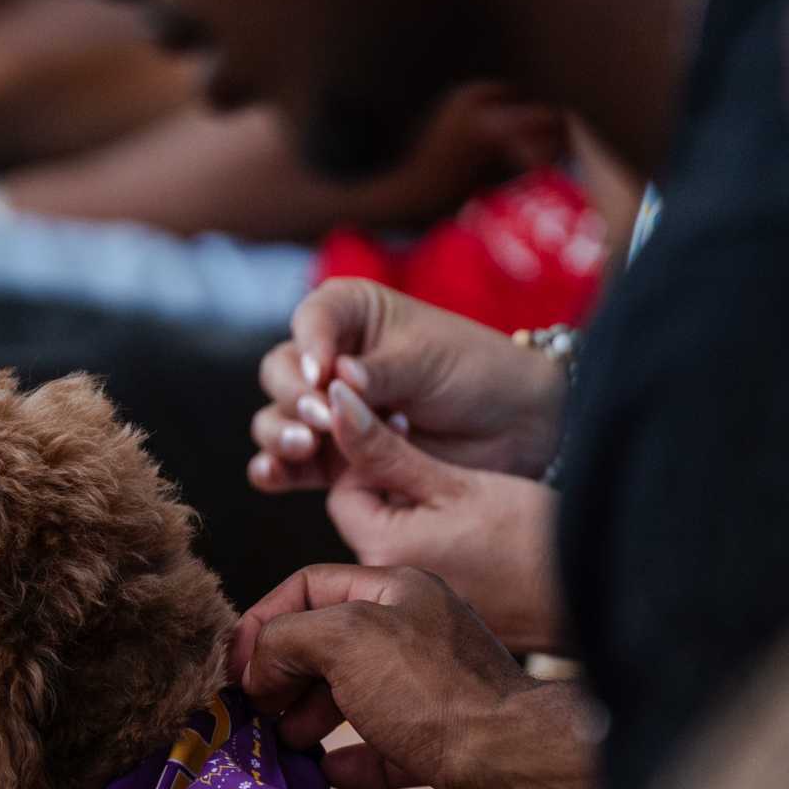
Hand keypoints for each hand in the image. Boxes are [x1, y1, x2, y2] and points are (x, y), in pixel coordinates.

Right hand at [230, 565, 599, 788]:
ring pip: (348, 698)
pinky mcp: (438, 746)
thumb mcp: (343, 638)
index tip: (235, 666)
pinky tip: (327, 771)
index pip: (309, 586)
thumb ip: (284, 639)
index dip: (263, 620)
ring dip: (307, 720)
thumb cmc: (432, 691)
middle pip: (325, 645)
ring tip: (284, 744)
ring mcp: (428, 692)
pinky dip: (347, 760)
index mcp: (397, 592)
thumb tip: (258, 670)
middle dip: (283, 676)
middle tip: (255, 711)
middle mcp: (414, 634)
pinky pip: (378, 749)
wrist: (517, 766)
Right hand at [250, 280, 567, 492]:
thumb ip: (379, 371)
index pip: (312, 319)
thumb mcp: (429, 360)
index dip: (309, 345)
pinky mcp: (330, 457)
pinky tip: (274, 474)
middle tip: (321, 416)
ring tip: (308, 444)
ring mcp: (326, 412)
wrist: (514, 427)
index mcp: (352, 315)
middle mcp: (329, 361)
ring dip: (280, 432)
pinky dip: (274, 470)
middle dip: (294, 395)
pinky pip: (287, 464)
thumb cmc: (476, 373)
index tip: (323, 372)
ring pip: (275, 418)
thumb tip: (336, 378)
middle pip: (280, 372)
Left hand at [315, 379, 566, 653]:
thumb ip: (385, 447)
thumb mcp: (454, 481)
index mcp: (381, 551)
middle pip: (368, 517)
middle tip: (442, 464)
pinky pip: (423, 564)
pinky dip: (440, 541)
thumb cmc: (533, 535)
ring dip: (419, 511)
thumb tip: (335, 401)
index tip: (411, 436)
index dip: (371, 457)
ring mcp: (417, 603)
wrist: (598, 594)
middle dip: (394, 485)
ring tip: (467, 498)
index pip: (344, 492)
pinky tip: (480, 531)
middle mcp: (388, 586)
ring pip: (397, 538)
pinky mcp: (445, 610)